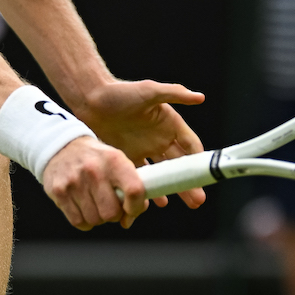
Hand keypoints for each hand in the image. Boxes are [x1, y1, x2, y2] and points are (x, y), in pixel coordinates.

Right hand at [42, 137, 151, 230]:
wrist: (61, 147)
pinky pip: (78, 222)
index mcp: (114, 160)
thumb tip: (149, 206)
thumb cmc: (96, 158)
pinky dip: (84, 221)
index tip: (132, 210)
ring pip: (95, 220)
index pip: (134, 190)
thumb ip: (136, 184)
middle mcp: (94, 170)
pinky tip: (84, 208)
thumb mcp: (118, 162)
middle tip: (111, 206)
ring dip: (98, 218)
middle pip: (112, 213)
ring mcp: (74, 182)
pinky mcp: (59, 192)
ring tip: (95, 204)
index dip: (136, 207)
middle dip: (114, 215)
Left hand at [71, 79, 206, 208]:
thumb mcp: (149, 90)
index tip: (205, 178)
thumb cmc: (119, 91)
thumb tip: (200, 97)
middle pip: (180, 164)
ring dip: (173, 188)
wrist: (89, 99)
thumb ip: (174, 93)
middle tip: (198, 201)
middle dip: (190, 182)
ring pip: (163, 173)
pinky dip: (149, 187)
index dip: (199, 161)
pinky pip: (142, 176)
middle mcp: (159, 138)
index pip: (190, 145)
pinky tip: (155, 200)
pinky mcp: (127, 157)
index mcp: (169, 123)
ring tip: (184, 204)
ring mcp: (144, 148)